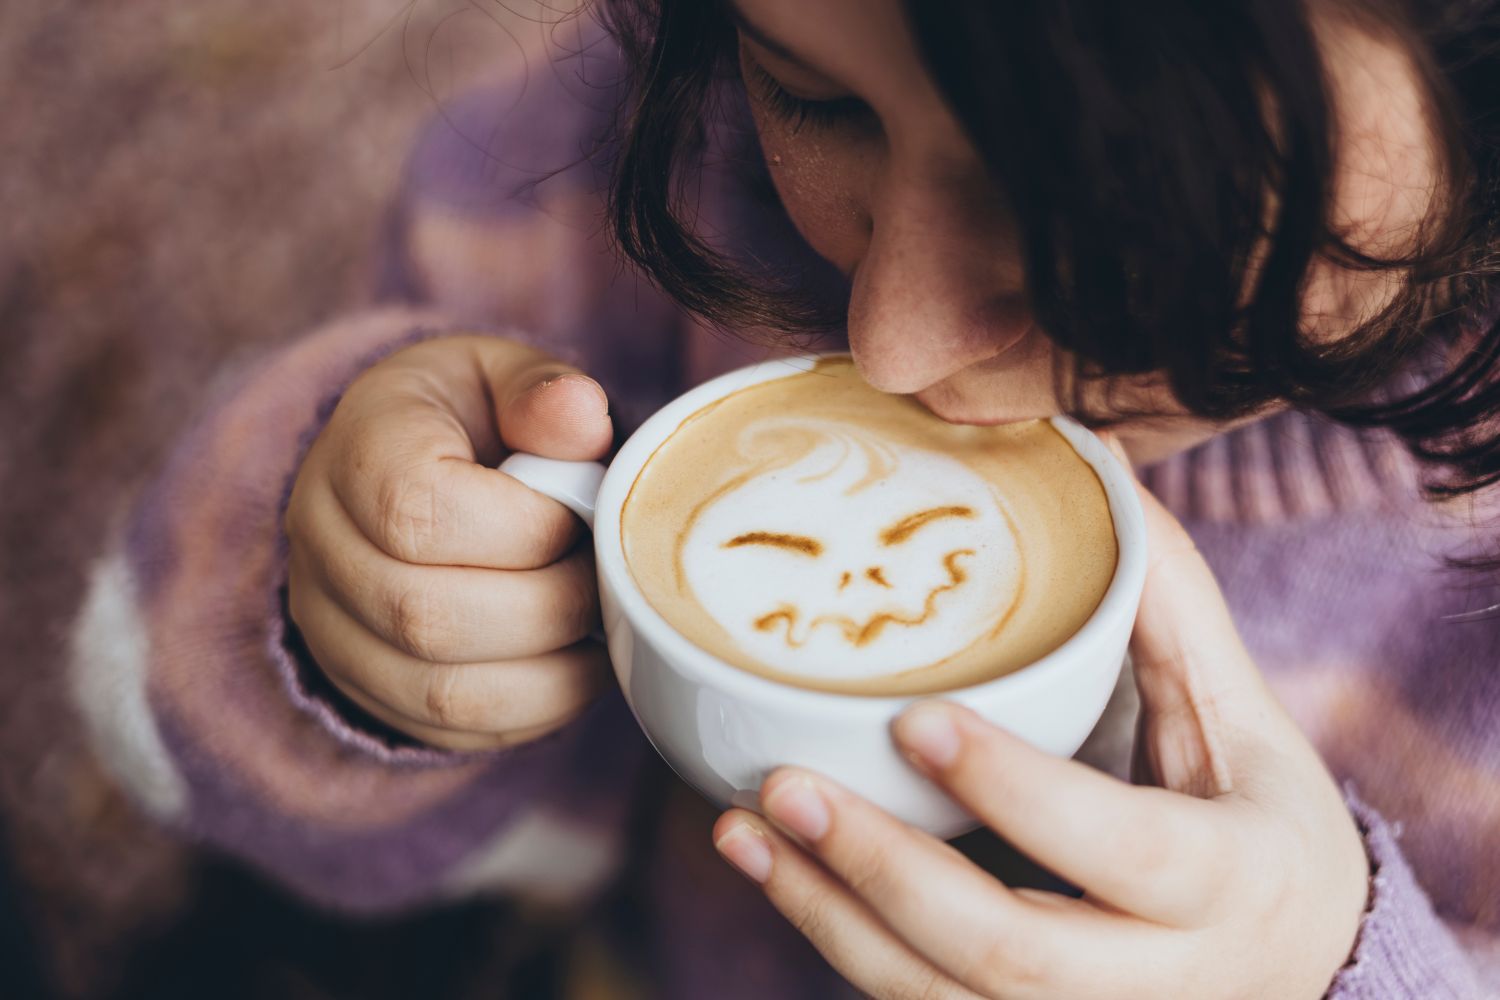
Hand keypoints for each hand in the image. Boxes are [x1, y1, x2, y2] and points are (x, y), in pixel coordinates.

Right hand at [285, 335, 612, 749]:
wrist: (399, 474)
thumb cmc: (465, 421)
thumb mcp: (500, 376)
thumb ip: (540, 391)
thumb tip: (579, 415)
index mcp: (356, 451)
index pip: (416, 512)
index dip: (522, 528)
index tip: (575, 514)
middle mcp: (321, 547)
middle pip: (424, 615)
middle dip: (549, 606)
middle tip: (603, 577)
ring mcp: (333, 630)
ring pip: (440, 693)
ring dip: (550, 668)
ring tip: (598, 622)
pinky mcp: (369, 691)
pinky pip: (454, 732)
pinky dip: (536, 707)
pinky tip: (573, 659)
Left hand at [713, 481, 1370, 998]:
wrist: (1305, 964)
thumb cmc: (1264, 829)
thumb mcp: (1243, 725)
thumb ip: (1172, 612)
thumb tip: (1100, 468)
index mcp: (1232, 880)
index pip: (1123, 847)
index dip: (1016, 793)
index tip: (914, 719)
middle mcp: (1164, 979)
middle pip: (1011, 957)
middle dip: (884, 872)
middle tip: (782, 785)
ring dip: (831, 920)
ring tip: (743, 828)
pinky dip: (842, 944)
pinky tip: (777, 871)